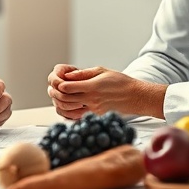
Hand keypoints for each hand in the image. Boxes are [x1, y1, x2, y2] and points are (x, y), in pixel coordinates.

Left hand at [48, 65, 166, 119]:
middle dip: (56, 94)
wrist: (136, 97)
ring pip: (70, 110)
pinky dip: (70, 113)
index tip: (57, 81)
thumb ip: (83, 74)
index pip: (67, 87)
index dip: (59, 84)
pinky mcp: (97, 117)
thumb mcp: (102, 71)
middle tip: (52, 90)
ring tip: (58, 98)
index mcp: (92, 87)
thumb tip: (68, 75)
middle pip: (66, 100)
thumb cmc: (120, 81)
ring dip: (61, 104)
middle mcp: (92, 100)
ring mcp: (94, 111)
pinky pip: (78, 117)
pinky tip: (68, 107)